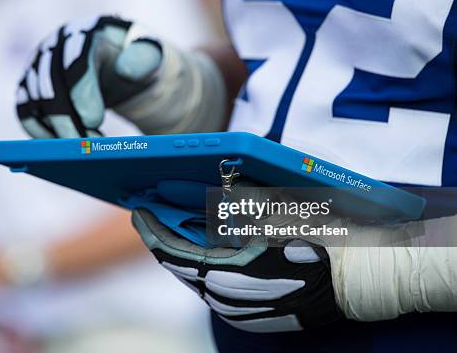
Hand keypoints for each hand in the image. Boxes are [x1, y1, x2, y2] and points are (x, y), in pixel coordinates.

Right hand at [16, 14, 225, 137]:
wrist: (122, 64)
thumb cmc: (138, 61)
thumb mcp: (152, 55)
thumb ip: (144, 58)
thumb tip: (125, 70)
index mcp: (84, 34)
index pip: (74, 62)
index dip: (82, 93)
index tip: (94, 122)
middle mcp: (54, 48)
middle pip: (48, 87)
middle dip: (67, 121)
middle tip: (89, 147)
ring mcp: (38, 68)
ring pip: (32, 103)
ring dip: (55, 131)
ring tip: (83, 150)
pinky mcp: (30, 90)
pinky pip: (26, 116)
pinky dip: (42, 134)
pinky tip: (65, 148)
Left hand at [132, 208, 342, 332]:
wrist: (361, 279)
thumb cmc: (320, 238)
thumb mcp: (276, 210)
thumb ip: (235, 197)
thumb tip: (207, 181)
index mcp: (229, 273)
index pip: (173, 252)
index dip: (152, 229)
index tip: (138, 210)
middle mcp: (227, 299)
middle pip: (181, 267)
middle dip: (166, 238)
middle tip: (154, 213)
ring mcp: (239, 312)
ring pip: (197, 280)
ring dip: (184, 253)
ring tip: (178, 227)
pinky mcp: (252, 318)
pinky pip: (215, 291)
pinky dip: (205, 267)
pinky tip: (207, 250)